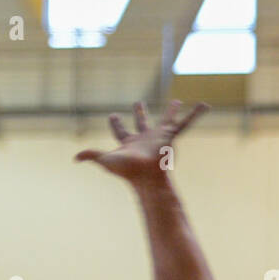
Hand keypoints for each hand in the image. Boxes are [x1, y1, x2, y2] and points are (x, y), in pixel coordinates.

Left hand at [75, 100, 206, 183]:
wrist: (148, 178)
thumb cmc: (128, 171)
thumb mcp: (106, 160)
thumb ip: (91, 156)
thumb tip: (74, 158)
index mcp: (130, 143)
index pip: (121, 130)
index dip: (116, 123)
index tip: (113, 115)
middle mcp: (146, 138)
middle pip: (142, 123)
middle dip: (140, 113)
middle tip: (138, 104)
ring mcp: (160, 137)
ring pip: (168, 120)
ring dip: (172, 111)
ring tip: (177, 102)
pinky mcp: (172, 136)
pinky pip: (186, 122)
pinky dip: (195, 114)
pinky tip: (204, 105)